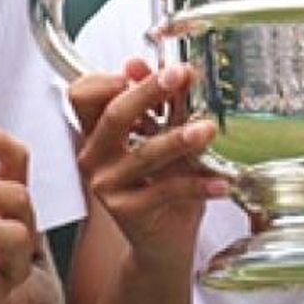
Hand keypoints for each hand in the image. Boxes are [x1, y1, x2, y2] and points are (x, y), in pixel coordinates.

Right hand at [69, 59, 228, 269]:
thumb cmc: (162, 182)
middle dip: (149, 90)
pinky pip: (165, 191)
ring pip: (144, 153)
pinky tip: (221, 182)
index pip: (82, 94)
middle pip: (114, 114)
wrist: (164, 238)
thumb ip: (159, 103)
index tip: (139, 67)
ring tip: (208, 129)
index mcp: (97, 131)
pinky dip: (197, 185)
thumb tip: (155, 65)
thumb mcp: (162, 137)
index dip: (106, 78)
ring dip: (179, 139)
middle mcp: (94, 155)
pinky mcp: (126, 212)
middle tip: (181, 75)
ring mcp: (106, 184)